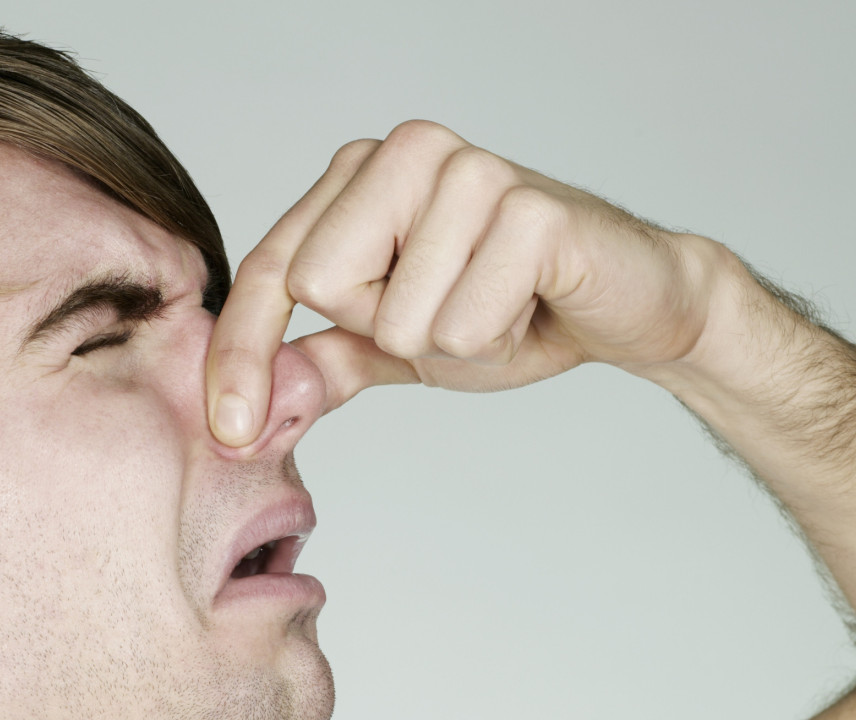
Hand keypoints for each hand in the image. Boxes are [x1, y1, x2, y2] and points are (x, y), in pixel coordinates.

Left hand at [205, 120, 719, 446]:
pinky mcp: (529, 209)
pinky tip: (533, 303)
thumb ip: (320, 364)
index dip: (242, 352)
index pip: (272, 268)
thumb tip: (246, 415)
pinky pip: (464, 324)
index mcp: (361, 173)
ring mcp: (469, 171)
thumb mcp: (396, 346)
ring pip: (398, 318)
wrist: (627, 307)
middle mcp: (407, 151)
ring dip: (453, 342)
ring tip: (501, 305)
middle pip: (322, 287)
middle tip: (454, 310)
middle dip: (386, 333)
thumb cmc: (512, 310)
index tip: (228, 431)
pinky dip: (498, 339)